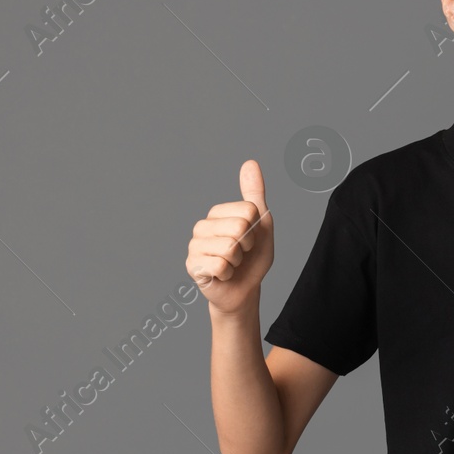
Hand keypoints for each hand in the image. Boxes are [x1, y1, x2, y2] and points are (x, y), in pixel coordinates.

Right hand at [185, 159, 275, 316]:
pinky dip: (228, 274)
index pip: (249, 210)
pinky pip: (221, 265)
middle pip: (240, 227)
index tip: (250, 240)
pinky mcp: (192, 266)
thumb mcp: (261, 224)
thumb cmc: (252, 259)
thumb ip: (255, 193)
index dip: (257, 230)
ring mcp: (194, 245)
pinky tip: (222, 275)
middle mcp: (202, 226)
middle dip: (248, 245)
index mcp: (218, 213)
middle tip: (241, 254)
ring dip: (238, 261)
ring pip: (230, 247)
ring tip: (231, 264)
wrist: (243, 291)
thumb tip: (250, 163)